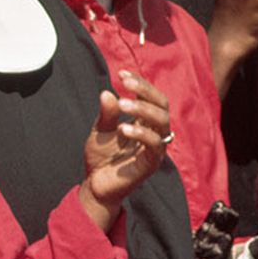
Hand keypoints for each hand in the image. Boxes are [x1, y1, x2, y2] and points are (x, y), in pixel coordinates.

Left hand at [80, 70, 171, 231]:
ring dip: (142, 109)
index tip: (121, 73)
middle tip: (124, 84)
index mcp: (144, 122)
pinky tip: (124, 128)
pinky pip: (154, 145)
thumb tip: (107, 92)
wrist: (95, 185)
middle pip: (162, 105)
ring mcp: (155, 148)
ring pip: (161, 122)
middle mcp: (154, 133)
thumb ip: (107, 113)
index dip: (140, 83)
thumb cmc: (101, 157)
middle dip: (145, 91)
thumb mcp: (100, 130)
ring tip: (121, 104)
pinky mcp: (151, 163)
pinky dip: (141, 133)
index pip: (151, 97)